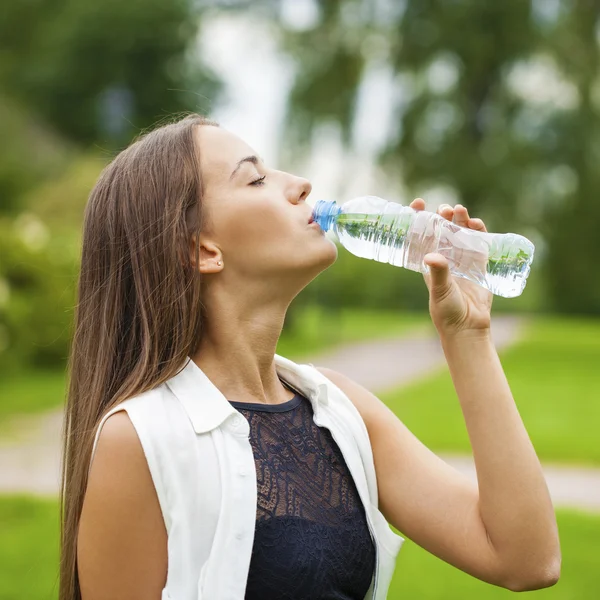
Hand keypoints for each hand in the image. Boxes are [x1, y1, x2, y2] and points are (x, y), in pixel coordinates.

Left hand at [409, 198, 492, 338]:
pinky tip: (476, 222)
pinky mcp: (479, 265)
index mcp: (429, 264)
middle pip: (443, 231)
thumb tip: (432, 256)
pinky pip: (479, 244)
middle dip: (443, 217)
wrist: (467, 327)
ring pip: (460, 234)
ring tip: (459, 209)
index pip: (421, 236)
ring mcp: (462, 261)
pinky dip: (478, 232)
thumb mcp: (440, 291)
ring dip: (459, 221)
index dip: (419, 219)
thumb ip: (439, 273)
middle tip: (445, 208)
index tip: (418, 203)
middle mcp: (445, 259)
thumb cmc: (447, 312)